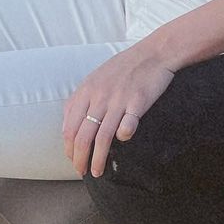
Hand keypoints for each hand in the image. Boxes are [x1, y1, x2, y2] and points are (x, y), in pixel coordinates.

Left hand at [62, 45, 175, 177]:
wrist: (154, 52)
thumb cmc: (125, 66)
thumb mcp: (96, 77)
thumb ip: (82, 98)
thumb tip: (69, 125)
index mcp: (86, 90)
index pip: (69, 128)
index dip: (69, 149)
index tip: (73, 159)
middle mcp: (99, 96)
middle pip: (83, 137)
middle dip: (80, 160)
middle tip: (83, 172)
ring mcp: (118, 99)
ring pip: (102, 138)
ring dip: (98, 159)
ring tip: (98, 171)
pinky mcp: (137, 102)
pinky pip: (126, 127)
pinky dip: (123, 137)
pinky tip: (123, 140)